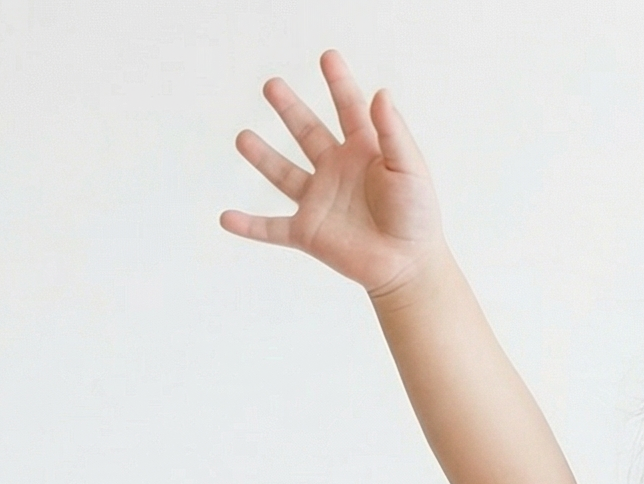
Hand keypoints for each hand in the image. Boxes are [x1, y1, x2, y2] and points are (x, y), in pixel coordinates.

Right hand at [220, 51, 442, 298]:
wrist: (409, 267)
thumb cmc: (417, 217)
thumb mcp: (410, 168)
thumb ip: (393, 133)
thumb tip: (380, 93)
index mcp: (364, 152)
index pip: (349, 109)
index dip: (339, 83)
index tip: (328, 57)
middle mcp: (337, 171)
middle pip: (307, 132)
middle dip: (289, 109)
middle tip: (270, 86)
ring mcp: (320, 201)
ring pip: (283, 174)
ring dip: (262, 156)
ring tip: (243, 138)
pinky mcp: (309, 233)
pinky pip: (272, 229)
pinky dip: (249, 226)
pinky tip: (226, 218)